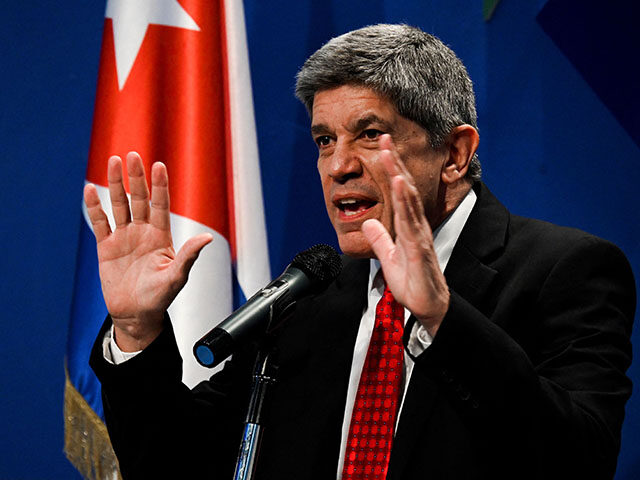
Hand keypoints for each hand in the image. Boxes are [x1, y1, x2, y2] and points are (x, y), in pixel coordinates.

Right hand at [84, 152, 212, 350]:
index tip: (159, 166)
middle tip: (132, 155)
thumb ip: (188, 255)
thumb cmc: (160, 298)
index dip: (160, 186)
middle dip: (136, 178)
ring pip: (119, 205)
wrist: (136, 315)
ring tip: (113, 162)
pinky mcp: (106, 247)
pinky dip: (94, 208)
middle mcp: (143, 232)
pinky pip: (100, 223)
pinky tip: (90, 190)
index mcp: (161, 237)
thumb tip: (207, 238)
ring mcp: (124, 238)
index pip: (161, 205)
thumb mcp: (177, 277)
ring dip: (115, 185)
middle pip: (139, 199)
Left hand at [361, 135, 448, 336]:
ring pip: (409, 200)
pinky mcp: (420, 248)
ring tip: (390, 155)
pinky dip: (406, 202)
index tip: (381, 147)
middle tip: (384, 137)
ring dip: (399, 176)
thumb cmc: (413, 284)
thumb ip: (381, 240)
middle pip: (404, 188)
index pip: (398, 193)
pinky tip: (400, 186)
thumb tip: (367, 223)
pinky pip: (412, 222)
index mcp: (408, 227)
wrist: (429, 308)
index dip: (390, 169)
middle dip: (394, 162)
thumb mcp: (390, 259)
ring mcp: (419, 235)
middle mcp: (415, 226)